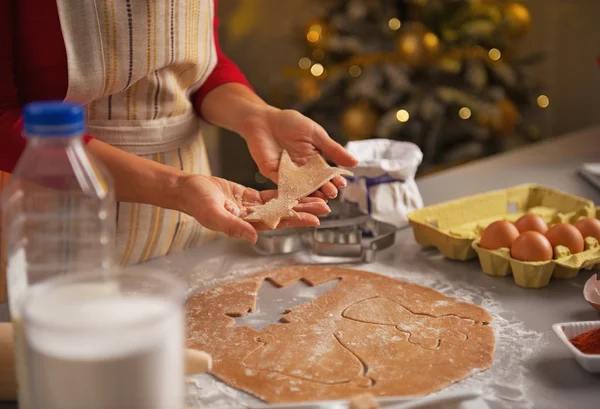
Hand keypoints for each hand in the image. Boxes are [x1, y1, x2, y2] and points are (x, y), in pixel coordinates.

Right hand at [177, 174, 329, 242]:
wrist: (186, 189)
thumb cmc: (196, 202)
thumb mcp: (213, 214)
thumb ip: (232, 226)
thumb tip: (253, 237)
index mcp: (246, 224)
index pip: (277, 223)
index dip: (296, 221)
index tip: (315, 220)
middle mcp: (252, 219)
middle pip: (283, 215)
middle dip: (304, 212)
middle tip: (325, 207)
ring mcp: (251, 208)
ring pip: (279, 205)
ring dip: (297, 203)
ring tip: (317, 199)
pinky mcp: (248, 197)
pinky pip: (270, 196)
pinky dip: (284, 193)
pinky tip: (297, 191)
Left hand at [241, 108, 357, 199]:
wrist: (264, 118)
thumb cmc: (290, 123)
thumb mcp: (316, 134)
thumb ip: (332, 149)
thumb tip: (354, 162)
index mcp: (314, 160)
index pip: (327, 174)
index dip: (334, 180)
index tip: (342, 184)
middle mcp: (303, 170)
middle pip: (315, 184)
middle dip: (324, 190)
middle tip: (331, 195)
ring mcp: (288, 174)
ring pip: (301, 188)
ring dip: (310, 194)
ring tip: (319, 199)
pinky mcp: (273, 174)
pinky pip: (283, 186)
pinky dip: (291, 192)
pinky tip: (299, 197)